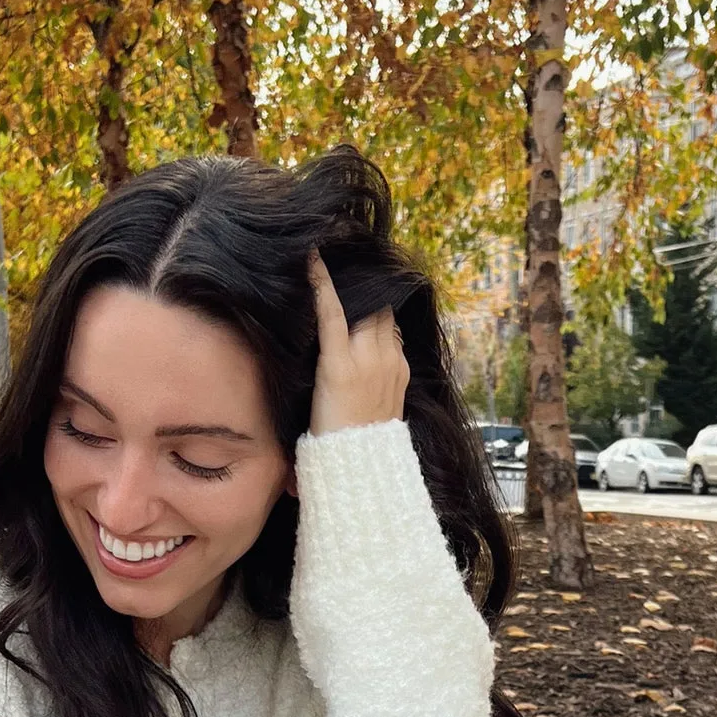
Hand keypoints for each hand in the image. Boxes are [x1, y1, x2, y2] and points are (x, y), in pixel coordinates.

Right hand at [308, 247, 407, 433]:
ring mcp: (390, 364)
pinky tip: (374, 333)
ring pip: (386, 318)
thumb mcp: (313, 386)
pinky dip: (384, 330)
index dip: (322, 281)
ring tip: (362, 303)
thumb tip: (323, 321)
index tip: (315, 256)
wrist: (362, 459)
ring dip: (374, 308)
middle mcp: (369, 359)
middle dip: (359, 291)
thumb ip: (322, 350)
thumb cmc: (327, 427)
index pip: (331, 310)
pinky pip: (395, 338)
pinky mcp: (402, 373)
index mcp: (339, 364)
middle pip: (368, 306)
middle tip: (348, 279)